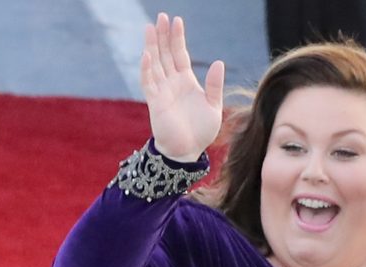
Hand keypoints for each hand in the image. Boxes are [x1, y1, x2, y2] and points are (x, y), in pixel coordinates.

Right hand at [141, 13, 224, 161]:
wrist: (187, 151)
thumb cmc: (200, 131)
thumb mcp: (214, 106)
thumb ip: (215, 85)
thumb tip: (218, 62)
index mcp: (186, 81)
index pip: (180, 54)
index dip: (177, 38)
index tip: (177, 20)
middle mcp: (172, 82)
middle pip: (165, 53)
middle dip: (163, 35)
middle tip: (161, 16)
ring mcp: (162, 91)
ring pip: (155, 63)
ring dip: (152, 46)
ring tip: (151, 27)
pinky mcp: (155, 102)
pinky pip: (149, 83)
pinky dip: (147, 69)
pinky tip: (147, 55)